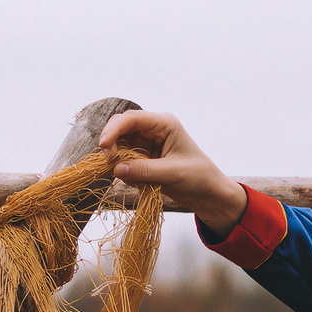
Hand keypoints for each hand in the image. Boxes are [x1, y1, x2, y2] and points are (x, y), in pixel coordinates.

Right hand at [99, 110, 247, 232]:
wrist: (208, 193)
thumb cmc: (198, 177)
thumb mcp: (172, 173)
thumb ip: (144, 170)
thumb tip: (116, 169)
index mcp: (164, 124)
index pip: (132, 119)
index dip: (113, 130)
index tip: (103, 146)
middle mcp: (153, 129)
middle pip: (121, 128)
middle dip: (111, 144)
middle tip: (108, 162)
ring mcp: (147, 143)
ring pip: (120, 144)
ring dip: (118, 160)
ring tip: (130, 178)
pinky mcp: (144, 157)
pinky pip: (125, 160)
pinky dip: (125, 170)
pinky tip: (138, 183)